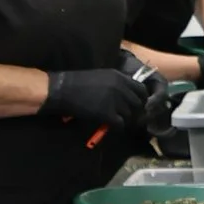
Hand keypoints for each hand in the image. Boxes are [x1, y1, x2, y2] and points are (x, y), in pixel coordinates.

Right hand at [43, 63, 172, 146]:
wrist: (62, 89)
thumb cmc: (78, 82)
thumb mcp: (102, 76)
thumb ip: (117, 83)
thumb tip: (127, 95)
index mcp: (119, 77)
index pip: (141, 89)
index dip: (140, 99)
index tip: (135, 105)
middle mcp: (120, 87)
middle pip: (138, 104)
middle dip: (134, 112)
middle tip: (127, 117)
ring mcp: (115, 101)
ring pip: (130, 115)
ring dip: (124, 120)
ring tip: (115, 121)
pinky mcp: (107, 113)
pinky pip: (120, 124)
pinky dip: (117, 127)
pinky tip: (110, 126)